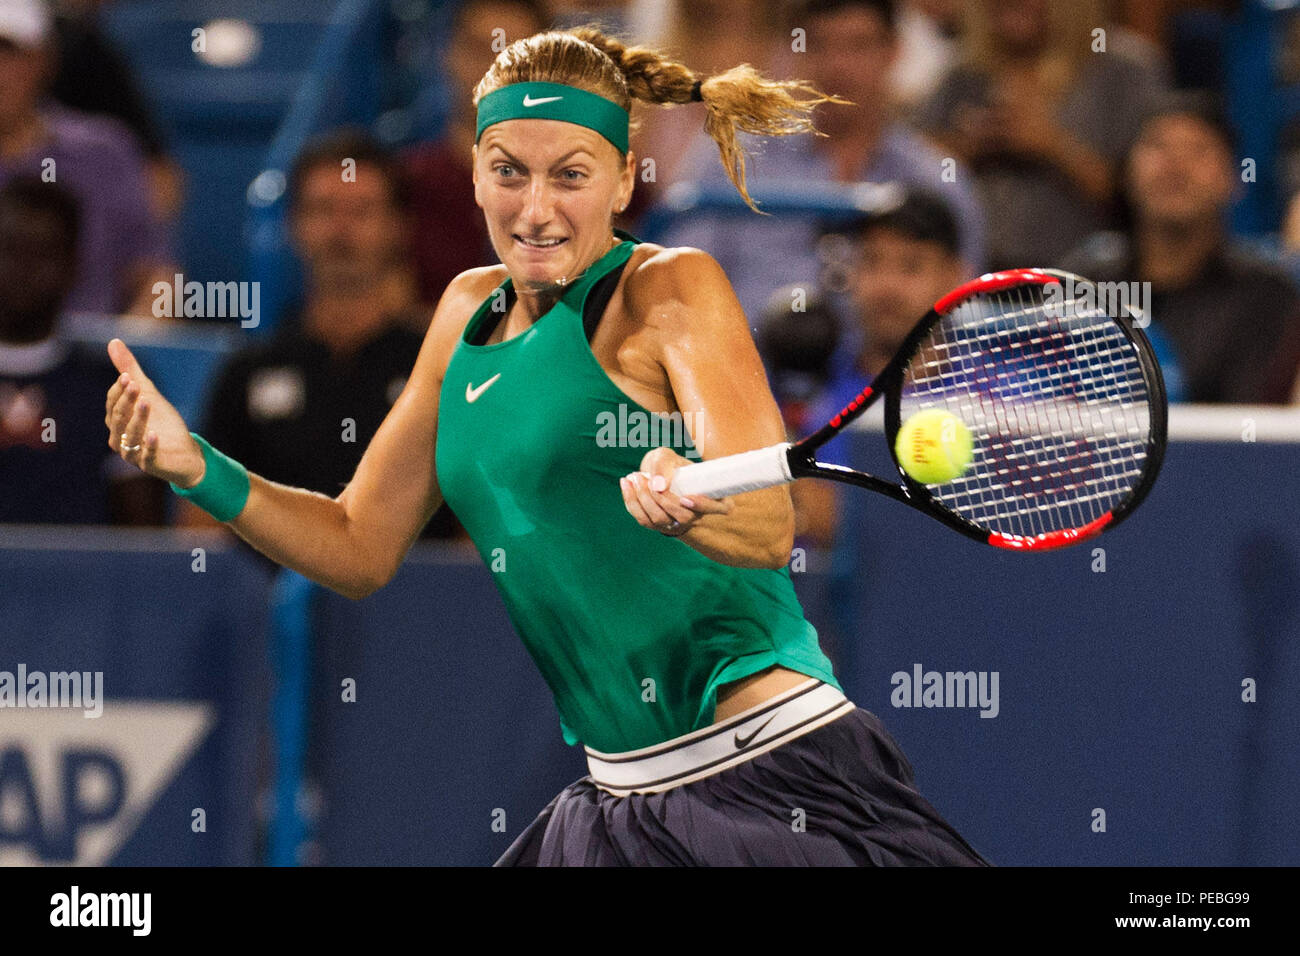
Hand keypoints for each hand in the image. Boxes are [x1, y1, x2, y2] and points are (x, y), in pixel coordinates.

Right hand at [104, 338, 205, 486]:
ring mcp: (134, 453)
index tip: (128, 376)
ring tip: (147, 402)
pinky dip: (149, 446)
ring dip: (137, 419)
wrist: (185, 452)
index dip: (119, 390)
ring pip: (129, 435)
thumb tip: (113, 341)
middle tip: (136, 385)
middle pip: (117, 418)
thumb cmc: (163, 423)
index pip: (112, 403)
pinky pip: (146, 457)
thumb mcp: (149, 394)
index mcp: (117, 420)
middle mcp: (120, 437)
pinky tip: (155, 434)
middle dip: (126, 401)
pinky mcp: (150, 465)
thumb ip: (131, 370)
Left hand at [620, 446, 730, 536]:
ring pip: (661, 520)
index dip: (704, 505)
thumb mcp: (667, 456)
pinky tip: (626, 484)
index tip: (686, 498)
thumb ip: (664, 464)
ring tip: (634, 477)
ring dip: (644, 499)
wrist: (655, 473)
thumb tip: (659, 485)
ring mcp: (677, 524)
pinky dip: (632, 502)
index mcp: (712, 497)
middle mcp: (696, 515)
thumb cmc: (667, 463)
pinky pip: (644, 520)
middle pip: (683, 517)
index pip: (719, 508)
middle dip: (661, 499)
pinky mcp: (657, 526)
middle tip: (644, 477)